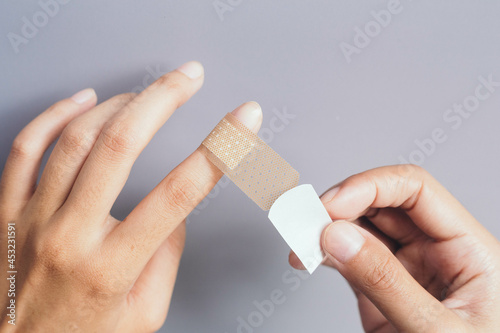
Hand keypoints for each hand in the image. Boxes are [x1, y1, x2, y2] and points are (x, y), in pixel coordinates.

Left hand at [0, 61, 262, 331]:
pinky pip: (26, 148)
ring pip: (75, 138)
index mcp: (112, 266)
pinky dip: (56, 115)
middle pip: (122, 145)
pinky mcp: (7, 212)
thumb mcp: (144, 315)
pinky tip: (82, 100)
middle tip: (189, 77)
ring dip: (118, 104)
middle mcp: (70, 236)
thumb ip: (166, 258)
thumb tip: (174, 211)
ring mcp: (32, 219)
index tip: (243, 120)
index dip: (220, 149)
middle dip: (164, 100)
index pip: (180, 193)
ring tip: (145, 93)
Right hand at [290, 165, 499, 331]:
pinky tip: (307, 257)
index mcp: (468, 249)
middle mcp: (437, 251)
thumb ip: (386, 282)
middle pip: (383, 204)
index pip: (415, 190)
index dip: (370, 187)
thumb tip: (336, 236)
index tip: (331, 206)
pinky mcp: (383, 287)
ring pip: (360, 228)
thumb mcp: (437, 331)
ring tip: (299, 242)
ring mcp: (408, 268)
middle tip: (305, 221)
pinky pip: (349, 257)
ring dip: (325, 229)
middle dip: (340, 207)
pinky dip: (323, 253)